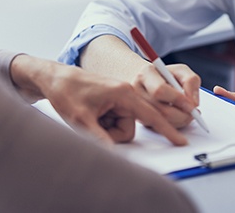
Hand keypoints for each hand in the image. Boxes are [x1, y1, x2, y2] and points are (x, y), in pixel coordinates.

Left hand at [10, 55, 187, 145]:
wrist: (54, 78)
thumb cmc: (67, 92)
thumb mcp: (81, 120)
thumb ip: (101, 140)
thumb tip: (113, 155)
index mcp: (124, 93)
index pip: (152, 114)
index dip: (167, 129)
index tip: (181, 140)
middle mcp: (124, 94)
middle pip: (130, 126)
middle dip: (112, 133)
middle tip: (91, 125)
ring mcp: (117, 98)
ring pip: (121, 126)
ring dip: (105, 129)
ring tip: (88, 119)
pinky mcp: (110, 102)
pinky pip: (113, 122)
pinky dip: (102, 124)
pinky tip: (89, 116)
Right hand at [133, 62, 201, 128]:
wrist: (148, 80)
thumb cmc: (165, 75)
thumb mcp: (181, 70)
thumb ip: (190, 81)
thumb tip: (193, 102)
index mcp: (146, 74)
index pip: (160, 90)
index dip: (178, 99)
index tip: (192, 105)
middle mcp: (137, 91)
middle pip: (162, 111)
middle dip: (183, 115)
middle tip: (194, 112)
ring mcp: (137, 107)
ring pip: (161, 123)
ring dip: (180, 121)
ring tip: (188, 113)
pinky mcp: (141, 120)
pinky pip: (159, 129)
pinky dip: (174, 126)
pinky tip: (179, 117)